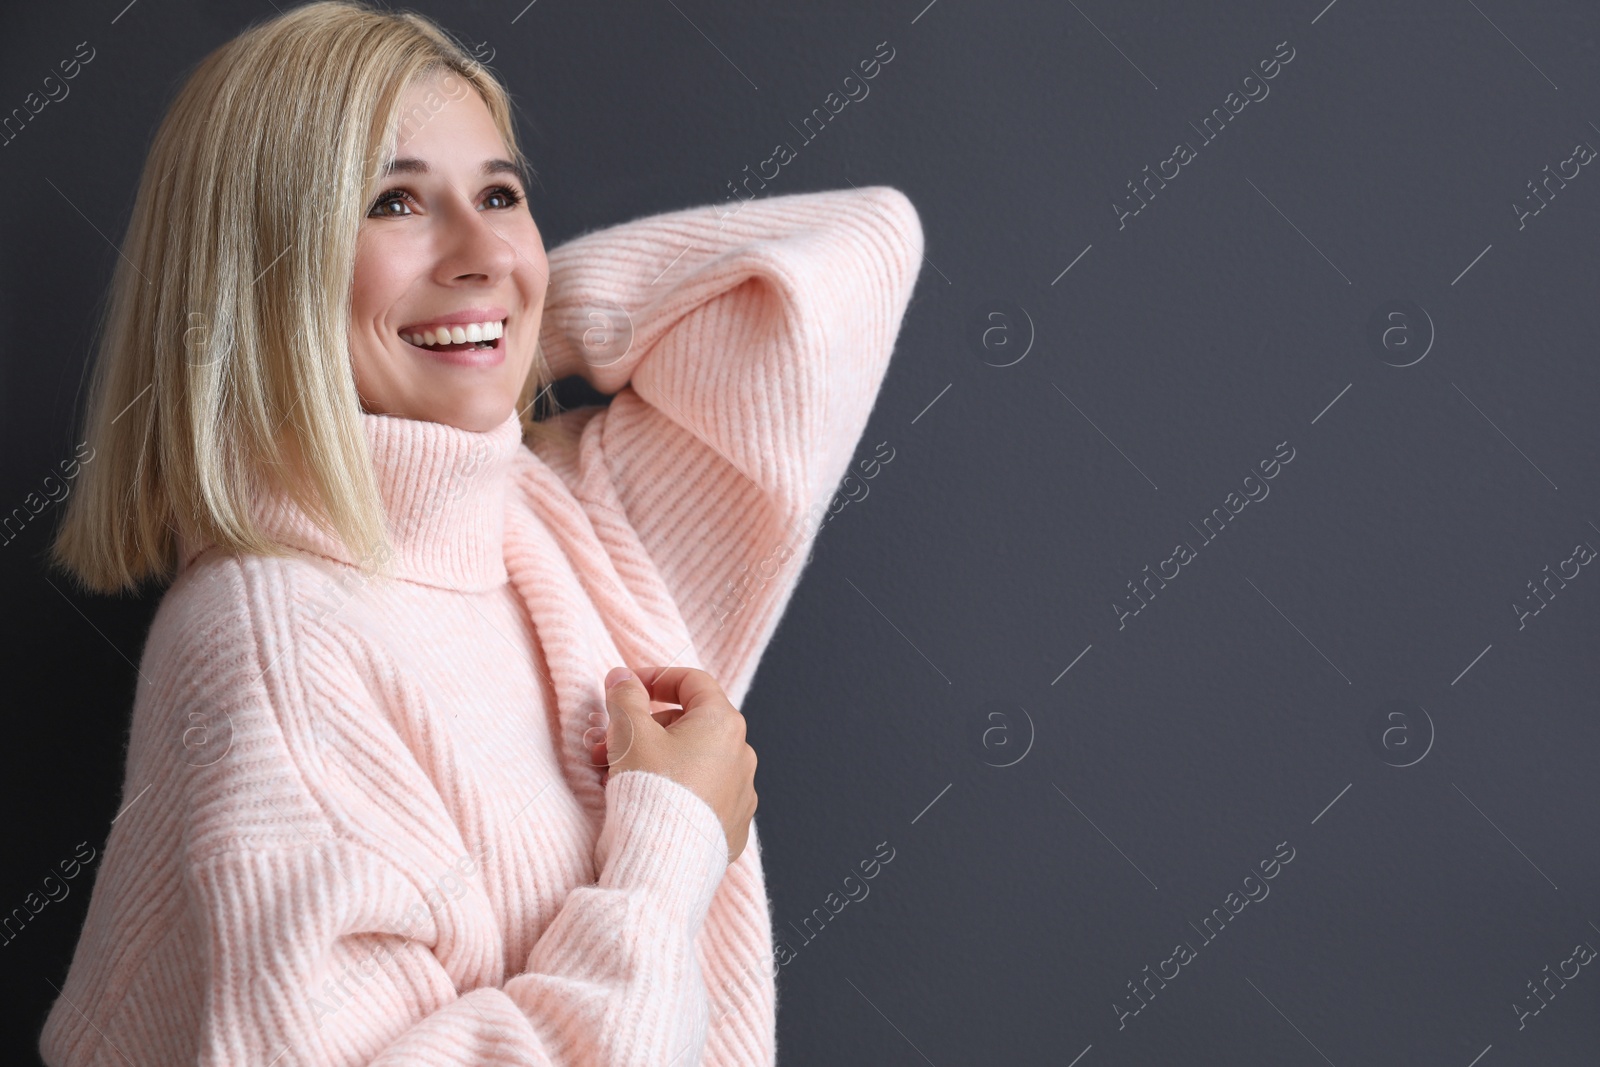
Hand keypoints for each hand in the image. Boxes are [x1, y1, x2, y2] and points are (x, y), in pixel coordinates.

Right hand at [594, 666, 757, 863]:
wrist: (665, 861)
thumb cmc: (651, 790)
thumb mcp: (630, 734)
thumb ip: (625, 697)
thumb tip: (622, 677)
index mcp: (723, 723)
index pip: (692, 682)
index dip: (656, 678)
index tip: (627, 688)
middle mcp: (741, 755)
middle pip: (689, 724)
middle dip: (644, 728)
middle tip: (606, 742)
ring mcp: (740, 793)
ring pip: (693, 761)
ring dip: (653, 758)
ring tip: (614, 774)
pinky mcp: (732, 826)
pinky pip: (701, 795)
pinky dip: (674, 788)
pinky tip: (644, 801)